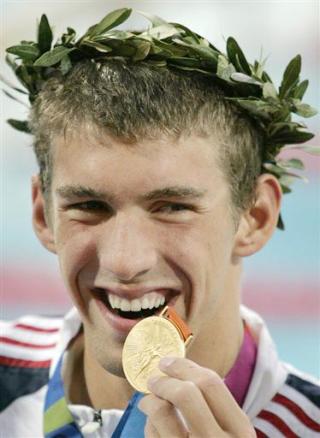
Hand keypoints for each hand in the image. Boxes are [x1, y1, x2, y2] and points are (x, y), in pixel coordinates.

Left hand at [138, 357, 255, 437]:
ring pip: (163, 413)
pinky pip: (153, 437)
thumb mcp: (230, 435)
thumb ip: (215, 409)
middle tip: (154, 377)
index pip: (211, 384)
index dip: (184, 366)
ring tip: (148, 400)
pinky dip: (149, 426)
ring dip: (150, 401)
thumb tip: (182, 371)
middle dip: (165, 379)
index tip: (168, 361)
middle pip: (187, 394)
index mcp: (240, 431)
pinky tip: (153, 427)